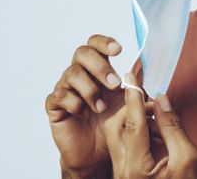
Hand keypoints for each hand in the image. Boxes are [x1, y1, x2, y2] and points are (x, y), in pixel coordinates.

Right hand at [45, 34, 125, 174]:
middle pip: (82, 53)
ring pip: (71, 73)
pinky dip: (75, 103)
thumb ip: (134, 84)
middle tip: (114, 85)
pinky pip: (59, 95)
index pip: (95, 44)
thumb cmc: (112, 124)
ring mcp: (65, 88)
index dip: (104, 43)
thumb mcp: (128, 103)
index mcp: (97, 68)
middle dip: (100, 66)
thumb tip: (141, 64)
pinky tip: (84, 114)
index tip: (118, 50)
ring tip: (101, 108)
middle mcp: (80, 74)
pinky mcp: (54, 105)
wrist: (97, 153)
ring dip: (90, 90)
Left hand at [106, 73, 196, 178]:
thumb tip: (161, 99)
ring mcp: (123, 174)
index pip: (132, 125)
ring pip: (119, 136)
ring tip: (159, 117)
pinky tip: (158, 131)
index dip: (133, 98)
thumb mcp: (188, 156)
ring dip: (137, 121)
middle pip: (117, 129)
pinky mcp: (127, 173)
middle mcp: (123, 173)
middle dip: (133, 109)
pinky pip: (126, 146)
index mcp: (136, 170)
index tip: (132, 77)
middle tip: (151, 98)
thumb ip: (172, 126)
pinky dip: (140, 133)